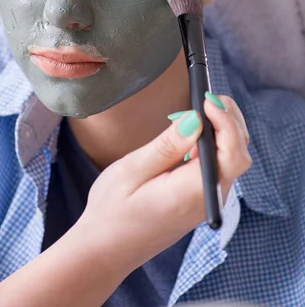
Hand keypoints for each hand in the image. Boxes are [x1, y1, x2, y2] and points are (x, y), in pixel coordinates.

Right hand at [78, 95, 250, 273]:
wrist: (106, 249)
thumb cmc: (112, 211)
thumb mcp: (132, 171)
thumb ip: (167, 146)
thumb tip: (196, 119)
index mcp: (192, 192)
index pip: (232, 154)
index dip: (227, 121)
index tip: (207, 98)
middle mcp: (207, 199)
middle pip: (239, 154)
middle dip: (229, 119)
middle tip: (205, 97)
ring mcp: (205, 202)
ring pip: (231, 159)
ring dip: (222, 130)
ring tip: (197, 110)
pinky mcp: (199, 200)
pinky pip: (217, 168)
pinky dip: (212, 144)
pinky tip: (190, 134)